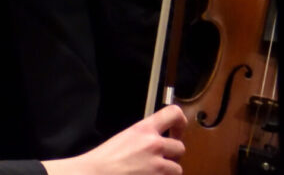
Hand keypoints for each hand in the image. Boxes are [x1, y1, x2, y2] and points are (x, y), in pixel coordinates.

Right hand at [43, 105, 185, 174]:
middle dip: (172, 156)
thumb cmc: (102, 161)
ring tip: (154, 173)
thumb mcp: (125, 138)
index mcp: (144, 130)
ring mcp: (156, 166)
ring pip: (177, 169)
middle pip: (180, 147)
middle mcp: (153, 145)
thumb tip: (158, 138)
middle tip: (162, 160)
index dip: (181, 121)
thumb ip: (144, 136)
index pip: (173, 113)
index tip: (179, 130)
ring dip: (168, 173)